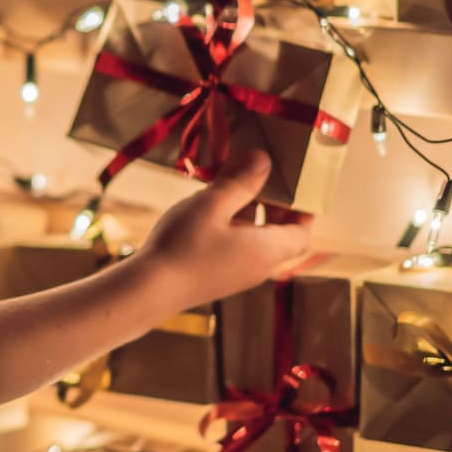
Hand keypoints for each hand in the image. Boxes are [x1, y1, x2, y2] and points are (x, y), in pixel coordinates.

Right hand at [127, 149, 313, 310]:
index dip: (303, 209)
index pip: (302, 233)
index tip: (296, 185)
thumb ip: (241, 182)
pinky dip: (233, 226)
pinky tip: (209, 210)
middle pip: (279, 235)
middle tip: (262, 177)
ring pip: (255, 240)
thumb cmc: (183, 245)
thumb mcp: (212, 205)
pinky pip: (237, 249)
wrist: (148, 290)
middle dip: (275, 205)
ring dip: (250, 213)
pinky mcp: (216, 278)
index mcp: (265, 250)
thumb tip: (264, 160)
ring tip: (231, 186)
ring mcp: (236, 275)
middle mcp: (257, 267)